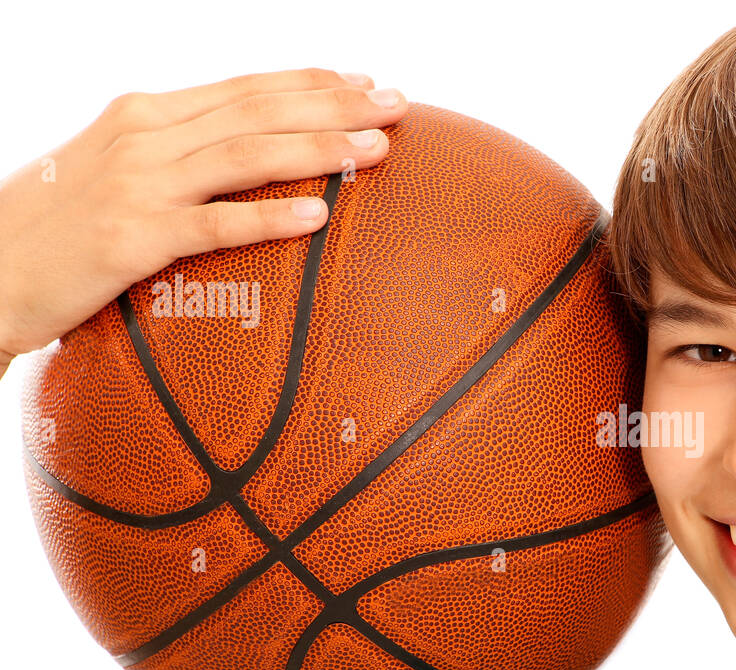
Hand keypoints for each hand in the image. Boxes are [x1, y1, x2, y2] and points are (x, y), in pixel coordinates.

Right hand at [0, 68, 408, 375]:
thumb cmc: (53, 228)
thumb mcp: (113, 171)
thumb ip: (173, 155)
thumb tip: (239, 156)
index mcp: (144, 114)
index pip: (244, 88)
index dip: (310, 81)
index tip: (365, 80)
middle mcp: (143, 136)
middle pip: (258, 110)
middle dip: (335, 103)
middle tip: (398, 105)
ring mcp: (137, 185)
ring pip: (245, 155)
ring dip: (319, 148)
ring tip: (376, 149)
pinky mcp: (131, 238)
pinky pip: (214, 225)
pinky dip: (268, 218)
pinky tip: (319, 216)